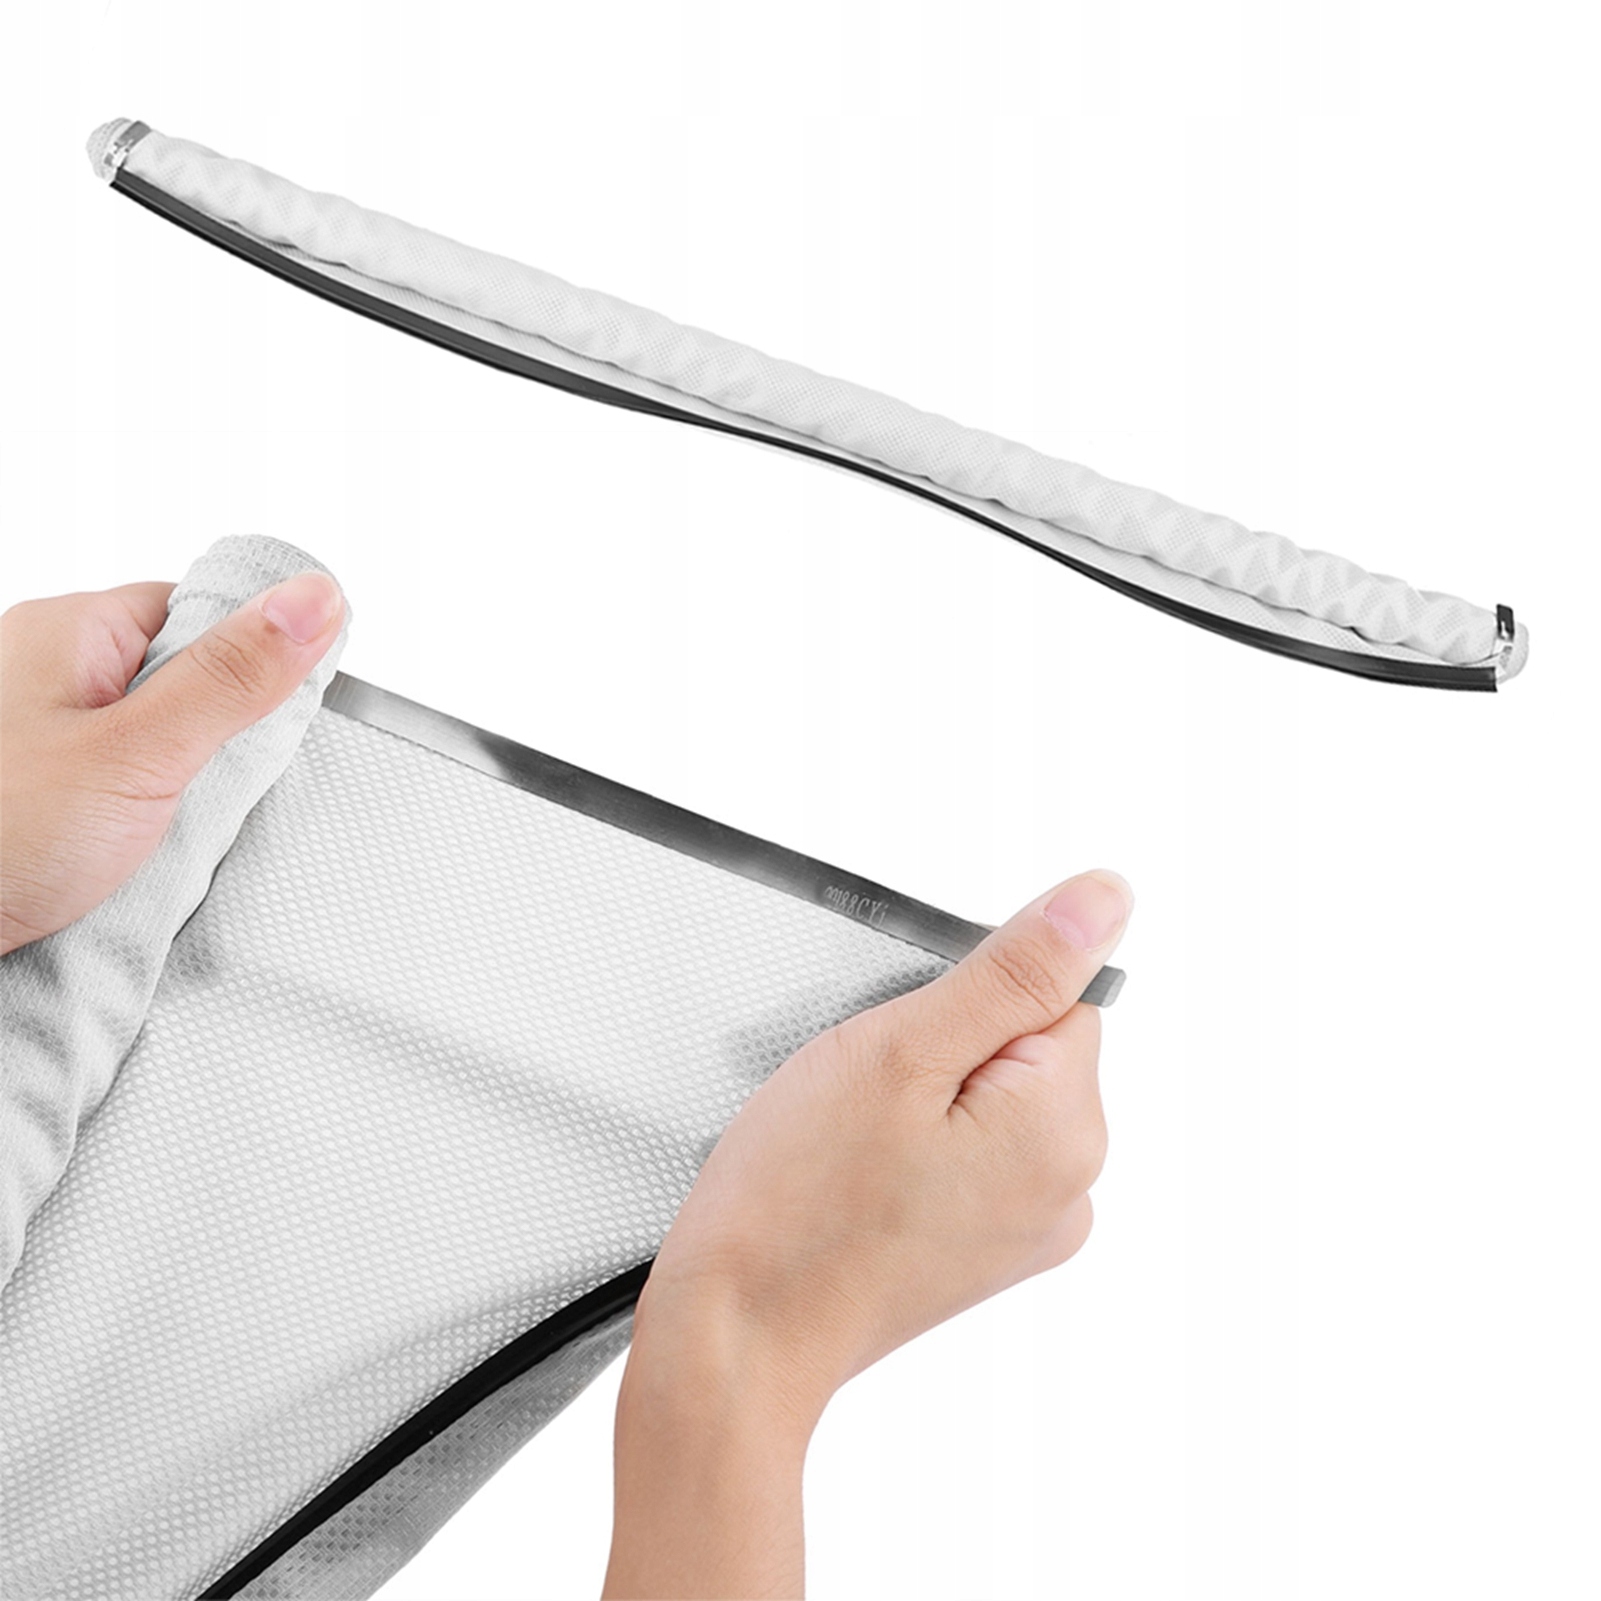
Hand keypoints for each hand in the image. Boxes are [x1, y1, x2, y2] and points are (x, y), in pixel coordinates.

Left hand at [0, 573, 344, 954]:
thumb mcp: (139, 755)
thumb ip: (233, 678)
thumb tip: (319, 596)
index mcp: (69, 630)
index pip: (198, 614)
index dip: (249, 666)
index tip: (270, 726)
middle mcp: (41, 668)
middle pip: (176, 680)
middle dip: (212, 742)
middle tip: (211, 798)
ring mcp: (30, 730)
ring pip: (146, 740)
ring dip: (173, 792)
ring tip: (161, 841)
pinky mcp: (26, 791)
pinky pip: (109, 789)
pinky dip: (131, 826)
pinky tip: (126, 861)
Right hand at [604, 870, 1129, 1599]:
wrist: (740, 1337)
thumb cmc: (797, 1205)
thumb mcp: (901, 1049)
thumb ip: (1014, 969)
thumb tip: (1104, 900)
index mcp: (1065, 1128)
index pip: (1050, 990)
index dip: (962, 997)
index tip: (903, 1048)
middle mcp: (1070, 1183)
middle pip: (1024, 1042)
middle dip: (942, 1045)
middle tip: (865, 1100)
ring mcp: (1032, 1224)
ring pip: (991, 1093)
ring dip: (926, 1094)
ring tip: (858, 1143)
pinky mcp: (990, 1245)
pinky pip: (972, 1148)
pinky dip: (921, 1142)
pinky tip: (865, 1174)